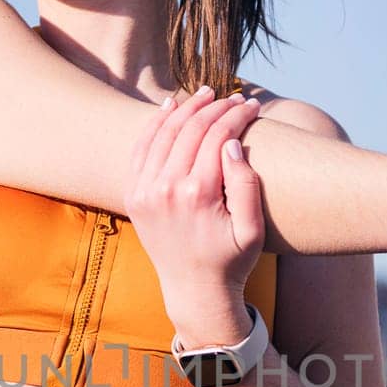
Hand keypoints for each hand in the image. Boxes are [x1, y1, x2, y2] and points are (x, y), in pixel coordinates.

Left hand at [124, 85, 265, 328]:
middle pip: (190, 129)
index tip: (253, 106)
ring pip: (164, 132)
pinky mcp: (134, 195)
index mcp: (197, 195)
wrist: (193, 290)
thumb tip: (231, 144)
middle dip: (215, 107)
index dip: (237, 115)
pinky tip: (171, 107)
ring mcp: (144, 191)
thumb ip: (246, 186)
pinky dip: (155, 124)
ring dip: (186, 109)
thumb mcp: (252, 230)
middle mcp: (165, 189)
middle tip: (234, 97)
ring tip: (207, 95)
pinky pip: (142, 148)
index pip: (217, 136)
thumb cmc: (230, 261)